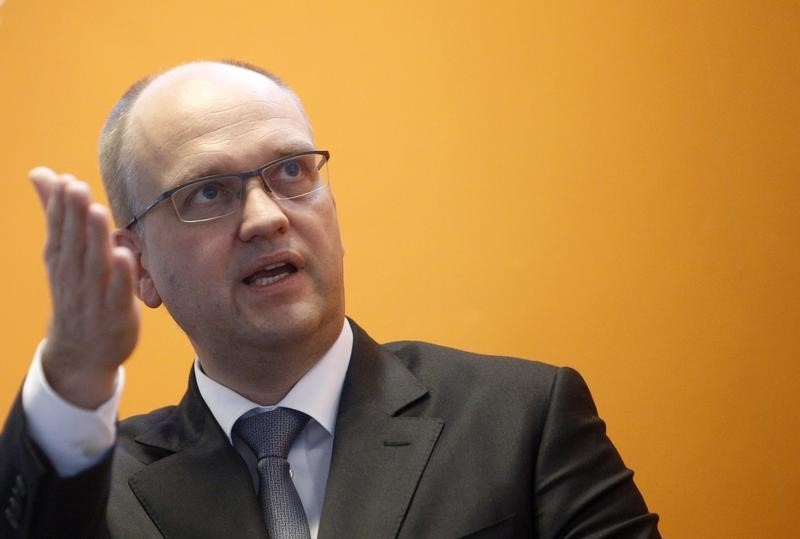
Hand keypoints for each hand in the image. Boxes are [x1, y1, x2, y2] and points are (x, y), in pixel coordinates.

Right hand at [30, 167, 139, 408]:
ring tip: (97, 211)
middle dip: (74, 215)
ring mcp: (94, 296)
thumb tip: (41, 173)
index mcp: (61, 259)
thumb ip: (57, 213)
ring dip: (94, 238)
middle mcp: (74, 276)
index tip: (65, 181)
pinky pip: (118, 293)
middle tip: (76, 187)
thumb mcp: (62, 254)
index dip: (60, 206)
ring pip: (93, 264)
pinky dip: (121, 277)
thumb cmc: (77, 291)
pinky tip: (125, 256)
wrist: (82, 352)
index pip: (59, 229)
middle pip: (73, 243)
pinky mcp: (116, 314)